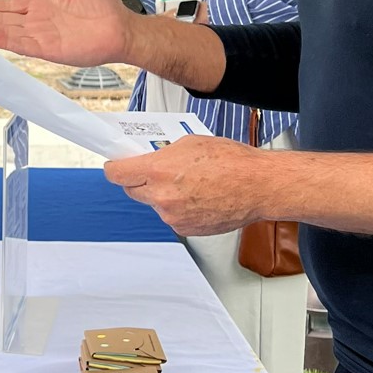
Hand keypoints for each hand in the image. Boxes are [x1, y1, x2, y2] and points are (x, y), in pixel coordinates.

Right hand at [0, 0, 137, 66]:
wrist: (123, 28)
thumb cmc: (104, 8)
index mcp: (42, 7)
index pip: (8, 6)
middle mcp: (38, 23)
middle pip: (2, 19)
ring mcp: (42, 37)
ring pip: (7, 32)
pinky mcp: (51, 50)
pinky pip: (23, 45)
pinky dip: (5, 40)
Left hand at [103, 136, 265, 235]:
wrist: (258, 186)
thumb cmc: (231, 161)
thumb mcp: (188, 143)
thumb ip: (161, 153)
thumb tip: (148, 158)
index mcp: (158, 171)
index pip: (116, 174)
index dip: (114, 168)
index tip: (115, 165)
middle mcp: (162, 198)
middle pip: (131, 190)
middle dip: (138, 180)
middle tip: (153, 171)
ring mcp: (173, 217)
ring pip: (154, 204)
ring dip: (162, 194)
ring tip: (188, 183)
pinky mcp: (186, 229)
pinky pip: (172, 216)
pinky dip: (179, 207)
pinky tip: (197, 196)